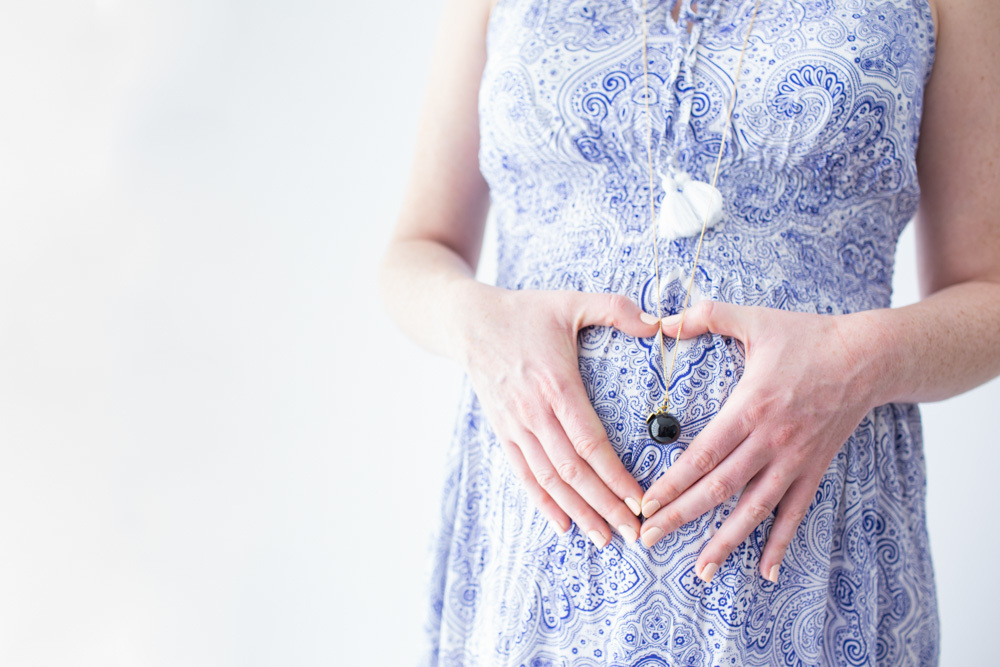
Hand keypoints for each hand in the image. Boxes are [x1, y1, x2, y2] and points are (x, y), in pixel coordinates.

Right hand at [452, 281, 661, 546]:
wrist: (469, 322)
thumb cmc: (526, 312)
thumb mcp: (572, 301)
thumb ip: (616, 309)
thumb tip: (660, 323)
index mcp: (556, 385)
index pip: (590, 442)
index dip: (616, 476)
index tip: (641, 500)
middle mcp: (534, 413)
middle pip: (573, 471)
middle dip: (605, 506)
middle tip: (635, 533)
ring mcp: (515, 426)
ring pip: (549, 480)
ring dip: (578, 512)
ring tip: (605, 538)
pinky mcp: (503, 432)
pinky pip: (524, 474)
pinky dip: (543, 502)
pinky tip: (564, 524)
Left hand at [637, 300, 874, 582]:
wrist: (869, 356)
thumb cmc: (807, 336)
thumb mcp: (755, 318)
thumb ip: (706, 316)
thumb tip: (661, 319)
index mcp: (751, 407)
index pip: (703, 455)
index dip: (672, 483)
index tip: (645, 504)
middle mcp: (771, 441)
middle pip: (719, 488)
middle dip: (681, 517)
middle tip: (648, 539)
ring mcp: (795, 460)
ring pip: (755, 509)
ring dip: (725, 542)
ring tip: (700, 571)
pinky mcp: (814, 469)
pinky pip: (795, 512)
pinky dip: (780, 543)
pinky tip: (765, 571)